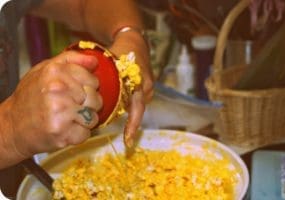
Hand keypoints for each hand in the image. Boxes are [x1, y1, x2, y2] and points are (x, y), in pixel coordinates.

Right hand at [4, 51, 101, 157]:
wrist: (12, 125)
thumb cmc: (31, 96)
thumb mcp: (45, 69)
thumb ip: (71, 60)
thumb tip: (95, 61)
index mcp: (55, 71)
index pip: (94, 80)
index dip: (88, 88)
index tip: (74, 92)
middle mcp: (57, 89)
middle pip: (96, 99)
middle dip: (88, 105)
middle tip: (70, 107)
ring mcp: (60, 111)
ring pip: (93, 118)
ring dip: (84, 121)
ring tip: (67, 118)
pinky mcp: (61, 132)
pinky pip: (85, 134)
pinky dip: (77, 134)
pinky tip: (64, 129)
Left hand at [109, 30, 153, 146]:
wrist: (134, 42)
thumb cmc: (120, 51)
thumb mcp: (109, 62)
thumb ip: (100, 77)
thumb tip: (83, 94)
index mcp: (139, 81)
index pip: (137, 107)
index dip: (132, 125)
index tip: (128, 140)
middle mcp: (147, 87)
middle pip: (137, 109)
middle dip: (131, 123)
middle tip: (125, 139)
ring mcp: (149, 88)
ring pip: (138, 106)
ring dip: (131, 116)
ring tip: (126, 131)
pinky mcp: (148, 88)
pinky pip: (140, 102)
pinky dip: (133, 109)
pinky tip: (127, 117)